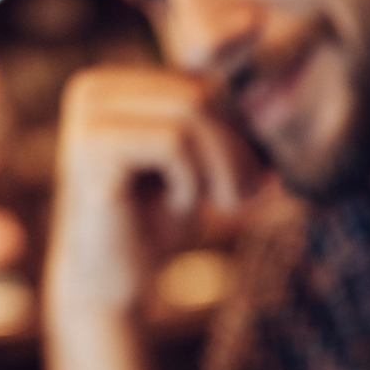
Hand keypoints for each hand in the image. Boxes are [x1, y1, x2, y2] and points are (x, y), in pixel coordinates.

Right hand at [48, 66, 264, 313]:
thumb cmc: (156, 225)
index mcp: (114, 83)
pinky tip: (179, 207)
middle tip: (245, 197)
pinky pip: (173, 143)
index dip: (239, 129)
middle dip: (236, 149)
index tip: (252, 179)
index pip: (202, 82)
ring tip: (222, 204)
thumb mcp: (201, 165)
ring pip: (191, 115)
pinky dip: (192, 182)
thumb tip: (281, 91)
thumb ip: (228, 124)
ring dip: (222, 168)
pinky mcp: (92, 147)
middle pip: (198, 93)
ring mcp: (87, 115)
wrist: (110, 287)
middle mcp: (93, 89)